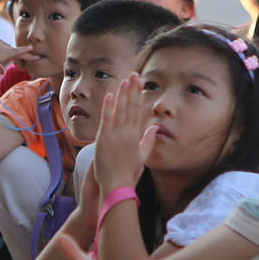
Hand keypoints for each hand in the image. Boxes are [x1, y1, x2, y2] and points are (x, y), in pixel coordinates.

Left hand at [92, 74, 156, 193]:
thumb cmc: (128, 171)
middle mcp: (128, 133)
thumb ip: (149, 140)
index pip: (138, 111)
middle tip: (134, 75)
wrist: (116, 184)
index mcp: (136, 136)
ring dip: (123, 94)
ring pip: (121, 110)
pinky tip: (111, 95)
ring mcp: (116, 135)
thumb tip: (154, 127)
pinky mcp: (104, 139)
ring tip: (125, 80)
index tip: (140, 84)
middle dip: (133, 90)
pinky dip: (109, 107)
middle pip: (131, 107)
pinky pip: (107, 119)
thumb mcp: (142, 155)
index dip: (139, 96)